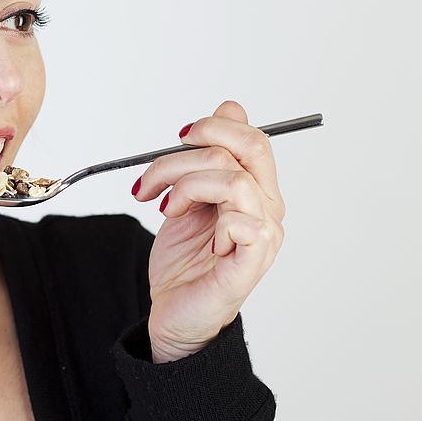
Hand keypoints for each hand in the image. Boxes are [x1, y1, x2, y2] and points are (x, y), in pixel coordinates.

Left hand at [131, 100, 285, 363]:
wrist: (172, 312)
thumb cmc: (183, 262)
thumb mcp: (185, 199)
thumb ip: (204, 161)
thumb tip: (228, 108)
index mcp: (254, 190)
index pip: (251, 138)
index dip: (214, 126)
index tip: (176, 139)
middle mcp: (266, 208)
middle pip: (247, 149)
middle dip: (189, 154)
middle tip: (155, 177)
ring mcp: (263, 236)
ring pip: (235, 181)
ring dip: (186, 187)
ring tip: (165, 209)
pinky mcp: (250, 264)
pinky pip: (244, 225)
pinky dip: (215, 225)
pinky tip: (201, 241)